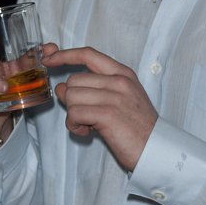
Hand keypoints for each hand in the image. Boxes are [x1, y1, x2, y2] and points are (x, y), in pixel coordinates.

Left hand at [43, 45, 156, 171]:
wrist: (156, 149)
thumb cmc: (137, 128)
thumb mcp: (121, 99)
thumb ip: (95, 89)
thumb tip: (62, 88)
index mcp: (123, 74)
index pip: (88, 55)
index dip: (65, 55)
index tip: (49, 59)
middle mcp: (119, 81)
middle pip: (74, 80)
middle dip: (71, 100)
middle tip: (85, 116)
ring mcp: (114, 97)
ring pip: (71, 96)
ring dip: (72, 115)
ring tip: (87, 125)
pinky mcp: (107, 114)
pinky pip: (74, 113)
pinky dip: (74, 125)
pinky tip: (87, 132)